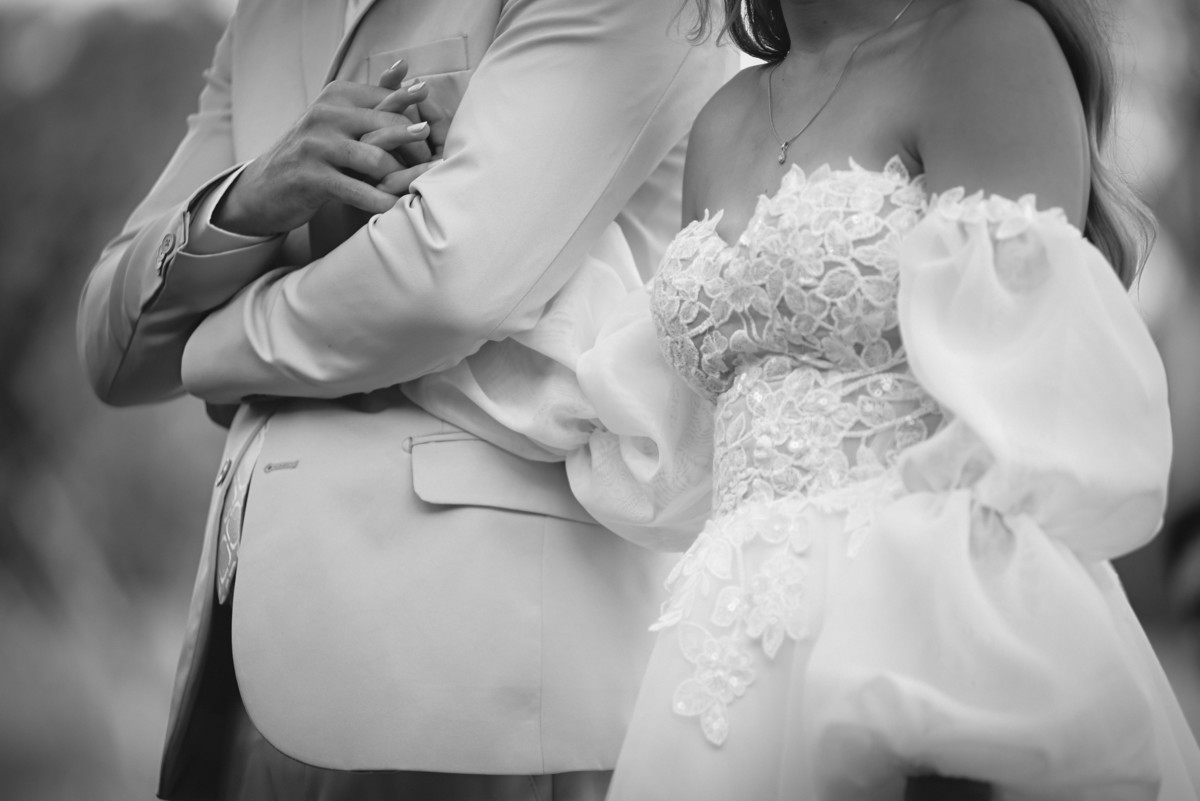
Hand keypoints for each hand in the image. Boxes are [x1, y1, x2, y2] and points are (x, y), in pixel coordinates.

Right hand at [214, 61, 439, 236]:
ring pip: (376, 159)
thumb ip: (373, 98)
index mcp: (337, 95)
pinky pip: (357, 190)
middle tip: (435, 168)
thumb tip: (406, 67)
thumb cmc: (314, 153)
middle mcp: (326, 114)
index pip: (392, 101)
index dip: (417, 124)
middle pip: (390, 126)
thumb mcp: (339, 120)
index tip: (433, 145)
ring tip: (417, 190)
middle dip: (417, 151)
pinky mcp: (310, 177)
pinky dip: (380, 202)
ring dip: (402, 179)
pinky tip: (395, 210)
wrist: (264, 186)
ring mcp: (316, 145)